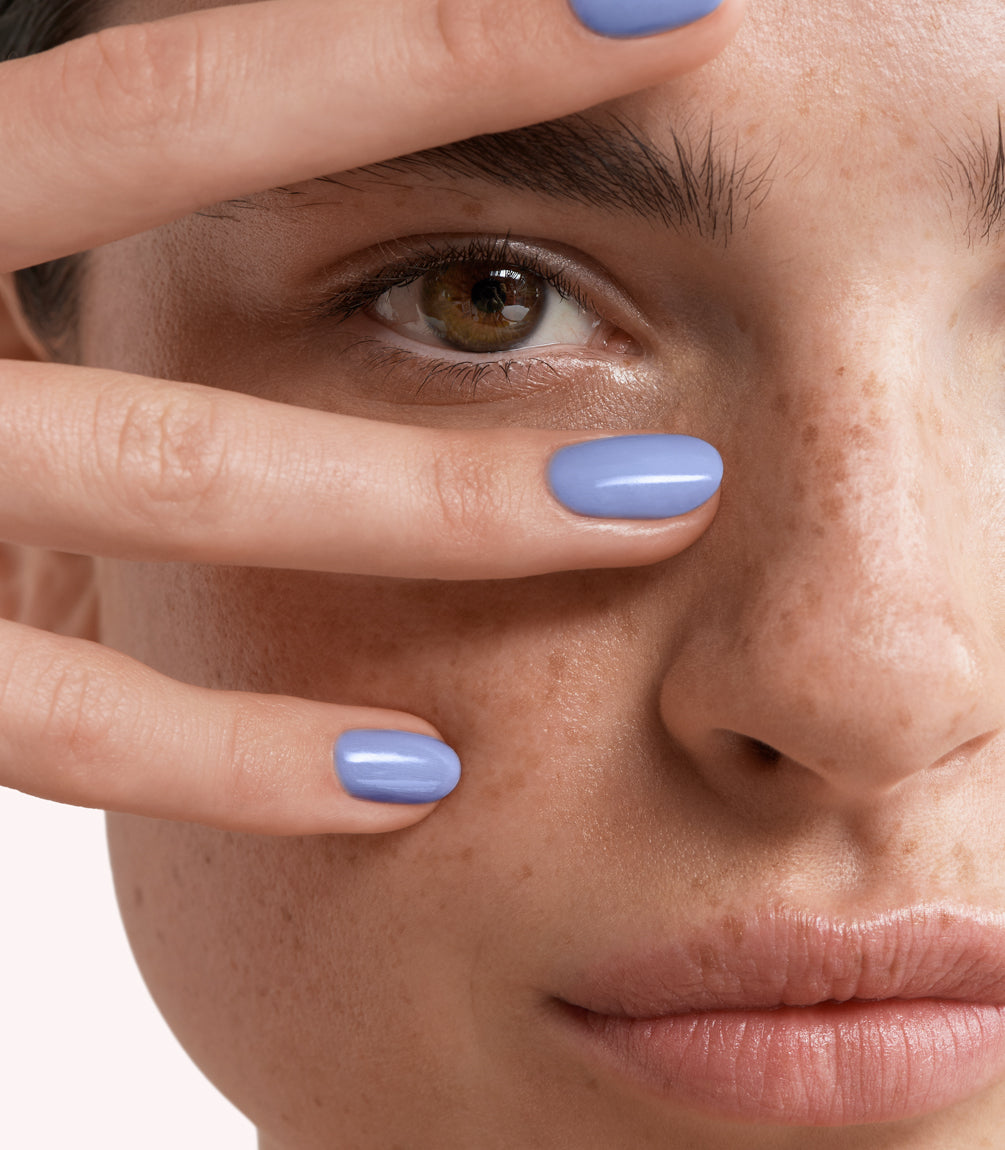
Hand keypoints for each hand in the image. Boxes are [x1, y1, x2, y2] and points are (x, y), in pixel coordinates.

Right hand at [0, 0, 742, 834]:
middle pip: (181, 158)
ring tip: (658, 508)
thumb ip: (71, 199)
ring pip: (170, 473)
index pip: (184, 62)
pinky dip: (237, 755)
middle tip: (700, 94)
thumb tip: (226, 100)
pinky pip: (56, 722)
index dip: (418, 24)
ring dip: (435, 498)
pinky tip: (409, 778)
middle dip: (454, 122)